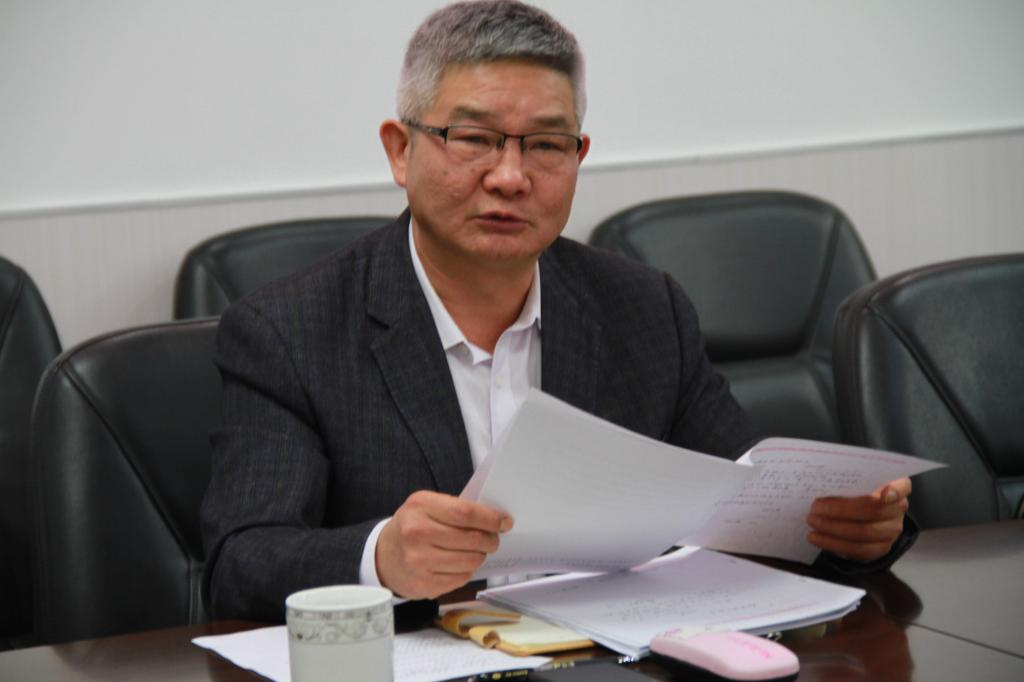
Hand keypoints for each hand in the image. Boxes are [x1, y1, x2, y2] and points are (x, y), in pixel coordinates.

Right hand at [376, 490, 512, 598]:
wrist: (383, 556)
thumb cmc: (413, 527)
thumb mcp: (426, 506)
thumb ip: (456, 508)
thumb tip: (495, 520)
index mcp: (420, 506)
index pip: (465, 512)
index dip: (490, 518)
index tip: (504, 522)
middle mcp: (416, 533)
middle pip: (472, 539)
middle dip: (490, 539)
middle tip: (493, 539)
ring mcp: (418, 561)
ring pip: (471, 560)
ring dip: (480, 556)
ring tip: (475, 551)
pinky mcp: (424, 584)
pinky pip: (462, 578)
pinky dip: (466, 570)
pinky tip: (457, 564)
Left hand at [807, 477, 910, 562]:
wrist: (866, 512)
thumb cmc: (857, 490)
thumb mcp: (856, 480)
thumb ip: (849, 480)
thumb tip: (823, 482)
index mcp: (897, 488)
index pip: (901, 488)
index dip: (894, 491)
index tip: (883, 494)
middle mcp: (898, 510)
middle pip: (872, 511)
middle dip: (840, 511)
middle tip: (815, 508)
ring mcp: (891, 531)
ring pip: (863, 533)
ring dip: (833, 528)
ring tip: (813, 522)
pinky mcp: (880, 548)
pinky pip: (857, 550)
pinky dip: (834, 544)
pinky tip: (818, 537)